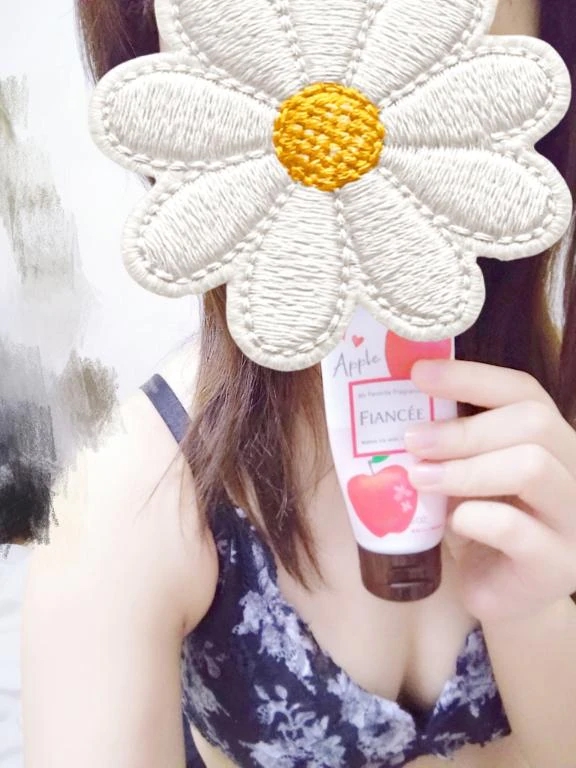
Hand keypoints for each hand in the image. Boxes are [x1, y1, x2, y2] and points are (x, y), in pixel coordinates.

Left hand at [404, 359, 575, 623]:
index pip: (523, 391)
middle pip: (534, 422)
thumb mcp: (463, 470)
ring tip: (420, 479)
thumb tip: (398, 404)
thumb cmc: (478, 520)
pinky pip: (514, 527)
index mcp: (551, 439)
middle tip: (412, 440)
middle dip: (464, 429)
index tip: (418, 374)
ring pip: (531, 467)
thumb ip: (449, 440)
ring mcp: (573, 518)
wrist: (496, 590)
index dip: (471, 377)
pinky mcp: (557, 563)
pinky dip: (473, 518)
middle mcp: (574, 471)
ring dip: (464, 470)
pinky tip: (453, 523)